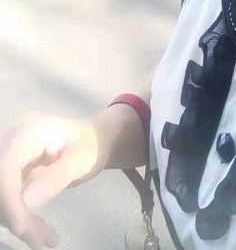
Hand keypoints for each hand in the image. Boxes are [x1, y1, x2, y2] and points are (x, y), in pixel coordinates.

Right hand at [0, 114, 103, 249]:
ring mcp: (6, 157)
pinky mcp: (5, 173)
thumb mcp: (82, 159)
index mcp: (27, 133)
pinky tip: (37, 229)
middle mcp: (9, 142)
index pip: (6, 169)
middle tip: (39, 239)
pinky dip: (17, 217)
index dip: (9, 200)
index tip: (22, 228)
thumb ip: (56, 177)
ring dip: (17, 221)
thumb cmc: (89, 145)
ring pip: (0, 196)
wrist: (90, 139)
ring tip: (44, 237)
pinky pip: (5, 199)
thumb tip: (27, 201)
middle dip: (13, 215)